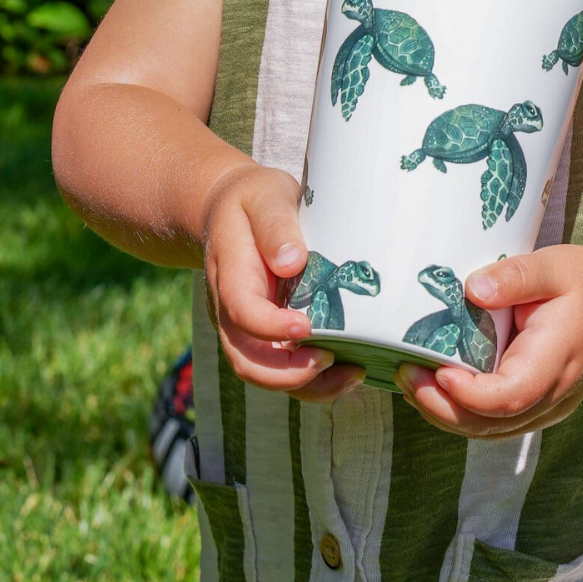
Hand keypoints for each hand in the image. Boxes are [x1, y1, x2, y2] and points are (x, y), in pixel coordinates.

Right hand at [201, 164, 364, 403]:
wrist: (231, 208)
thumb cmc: (254, 199)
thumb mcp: (265, 197)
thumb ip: (275, 225)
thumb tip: (291, 261)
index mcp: (231, 273)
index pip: (242, 310)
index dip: (270, 327)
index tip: (306, 327)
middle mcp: (231, 310)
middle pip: (247, 359)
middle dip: (288, 373)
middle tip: (332, 360)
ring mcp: (245, 327)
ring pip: (263, 374)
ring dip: (304, 384)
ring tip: (351, 374)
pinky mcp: (264, 335)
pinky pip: (280, 369)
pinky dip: (311, 380)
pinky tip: (347, 370)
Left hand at [394, 245, 582, 437]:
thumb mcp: (553, 265)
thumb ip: (515, 276)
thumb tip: (471, 288)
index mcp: (560, 358)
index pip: (512, 395)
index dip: (470, 393)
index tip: (436, 369)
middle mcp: (555, 393)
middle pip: (494, 423)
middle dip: (442, 408)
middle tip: (404, 374)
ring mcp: (547, 407)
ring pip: (490, 430)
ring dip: (446, 414)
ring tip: (408, 380)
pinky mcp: (536, 407)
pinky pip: (494, 424)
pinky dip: (460, 412)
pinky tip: (432, 388)